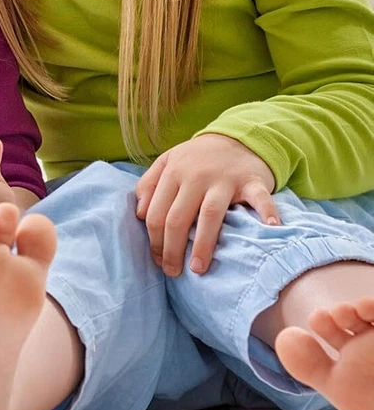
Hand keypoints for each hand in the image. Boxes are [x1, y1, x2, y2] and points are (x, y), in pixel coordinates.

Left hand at [135, 134, 279, 276]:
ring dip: (203, 244)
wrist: (238, 137)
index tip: (158, 261)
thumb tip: (140, 213)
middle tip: (173, 272)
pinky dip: (266, 213)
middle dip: (172, 249)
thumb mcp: (167, 162)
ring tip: (198, 268)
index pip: (157, 213)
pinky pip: (259, 199)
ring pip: (209, 215)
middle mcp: (196, 177)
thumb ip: (148, 184)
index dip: (154, 241)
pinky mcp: (252, 181)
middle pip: (178, 218)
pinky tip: (269, 229)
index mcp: (173, 173)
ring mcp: (224, 180)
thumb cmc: (198, 158)